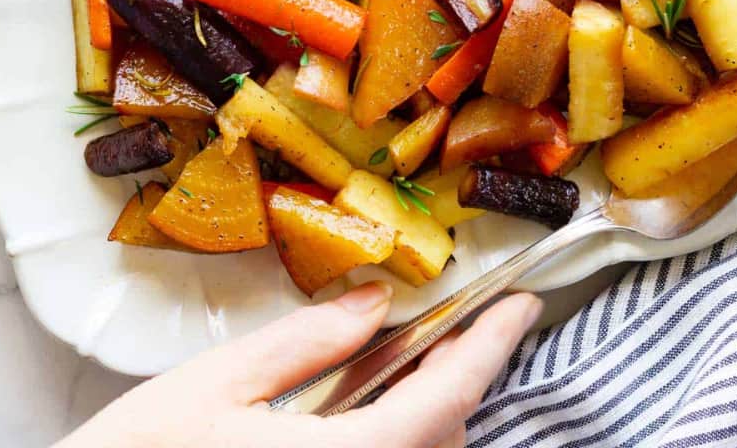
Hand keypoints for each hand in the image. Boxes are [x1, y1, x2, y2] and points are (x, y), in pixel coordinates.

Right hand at [56, 283, 541, 447]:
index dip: (492, 345)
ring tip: (403, 368)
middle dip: (458, 379)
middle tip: (452, 327)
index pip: (448, 397)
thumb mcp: (215, 387)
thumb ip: (306, 343)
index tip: (521, 305)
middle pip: (445, 438)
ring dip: (427, 416)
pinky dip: (394, 442)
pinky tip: (359, 418)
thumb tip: (374, 302)